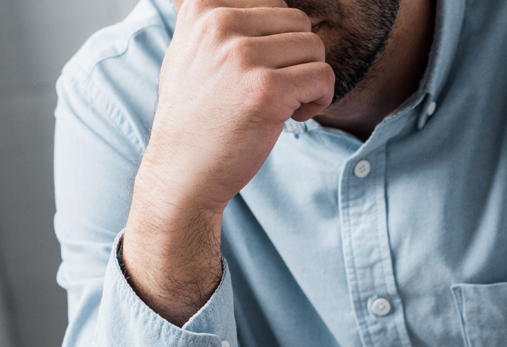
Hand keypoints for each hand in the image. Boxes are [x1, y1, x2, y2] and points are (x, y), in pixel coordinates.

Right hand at [124, 0, 333, 322]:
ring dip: (310, 79)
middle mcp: (220, 24)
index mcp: (203, 8)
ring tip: (284, 104)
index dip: (279, 40)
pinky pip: (323, 77)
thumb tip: (274, 6)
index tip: (261, 70)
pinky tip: (293, 117)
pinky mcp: (266, 90)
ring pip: (315, 48)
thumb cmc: (197, 116)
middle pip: (299, 23)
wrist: (183, 170)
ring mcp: (242, 56)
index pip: (274, 4)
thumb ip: (223, 23)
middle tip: (279, 90)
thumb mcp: (192, 51)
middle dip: (299, 59)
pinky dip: (319, 100)